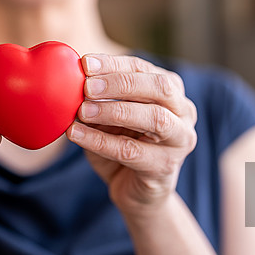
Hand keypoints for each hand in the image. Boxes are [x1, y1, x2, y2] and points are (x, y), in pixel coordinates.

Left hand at [67, 54, 197, 215]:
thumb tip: (71, 79)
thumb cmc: (122, 145)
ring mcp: (180, 141)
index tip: (85, 63)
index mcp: (170, 91)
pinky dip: (100, 141)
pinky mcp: (165, 168)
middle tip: (86, 86)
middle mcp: (183, 112)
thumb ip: (99, 98)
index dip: (114, 64)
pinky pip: (131, 151)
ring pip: (154, 119)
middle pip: (160, 88)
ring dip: (114, 111)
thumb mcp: (109, 117)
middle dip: (121, 83)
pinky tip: (76, 133)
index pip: (144, 68)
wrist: (134, 191)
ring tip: (82, 111)